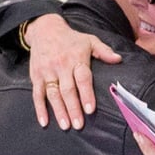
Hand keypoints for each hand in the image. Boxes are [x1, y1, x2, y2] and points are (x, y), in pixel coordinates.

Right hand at [27, 15, 120, 129]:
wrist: (44, 29)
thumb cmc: (71, 39)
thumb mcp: (90, 40)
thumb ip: (104, 51)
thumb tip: (118, 59)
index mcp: (76, 58)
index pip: (82, 78)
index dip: (86, 94)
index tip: (90, 109)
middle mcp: (61, 66)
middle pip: (67, 90)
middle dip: (73, 108)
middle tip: (79, 124)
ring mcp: (47, 72)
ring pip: (53, 94)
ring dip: (59, 111)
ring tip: (65, 126)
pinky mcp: (36, 76)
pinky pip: (37, 94)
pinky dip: (40, 109)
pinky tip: (44, 122)